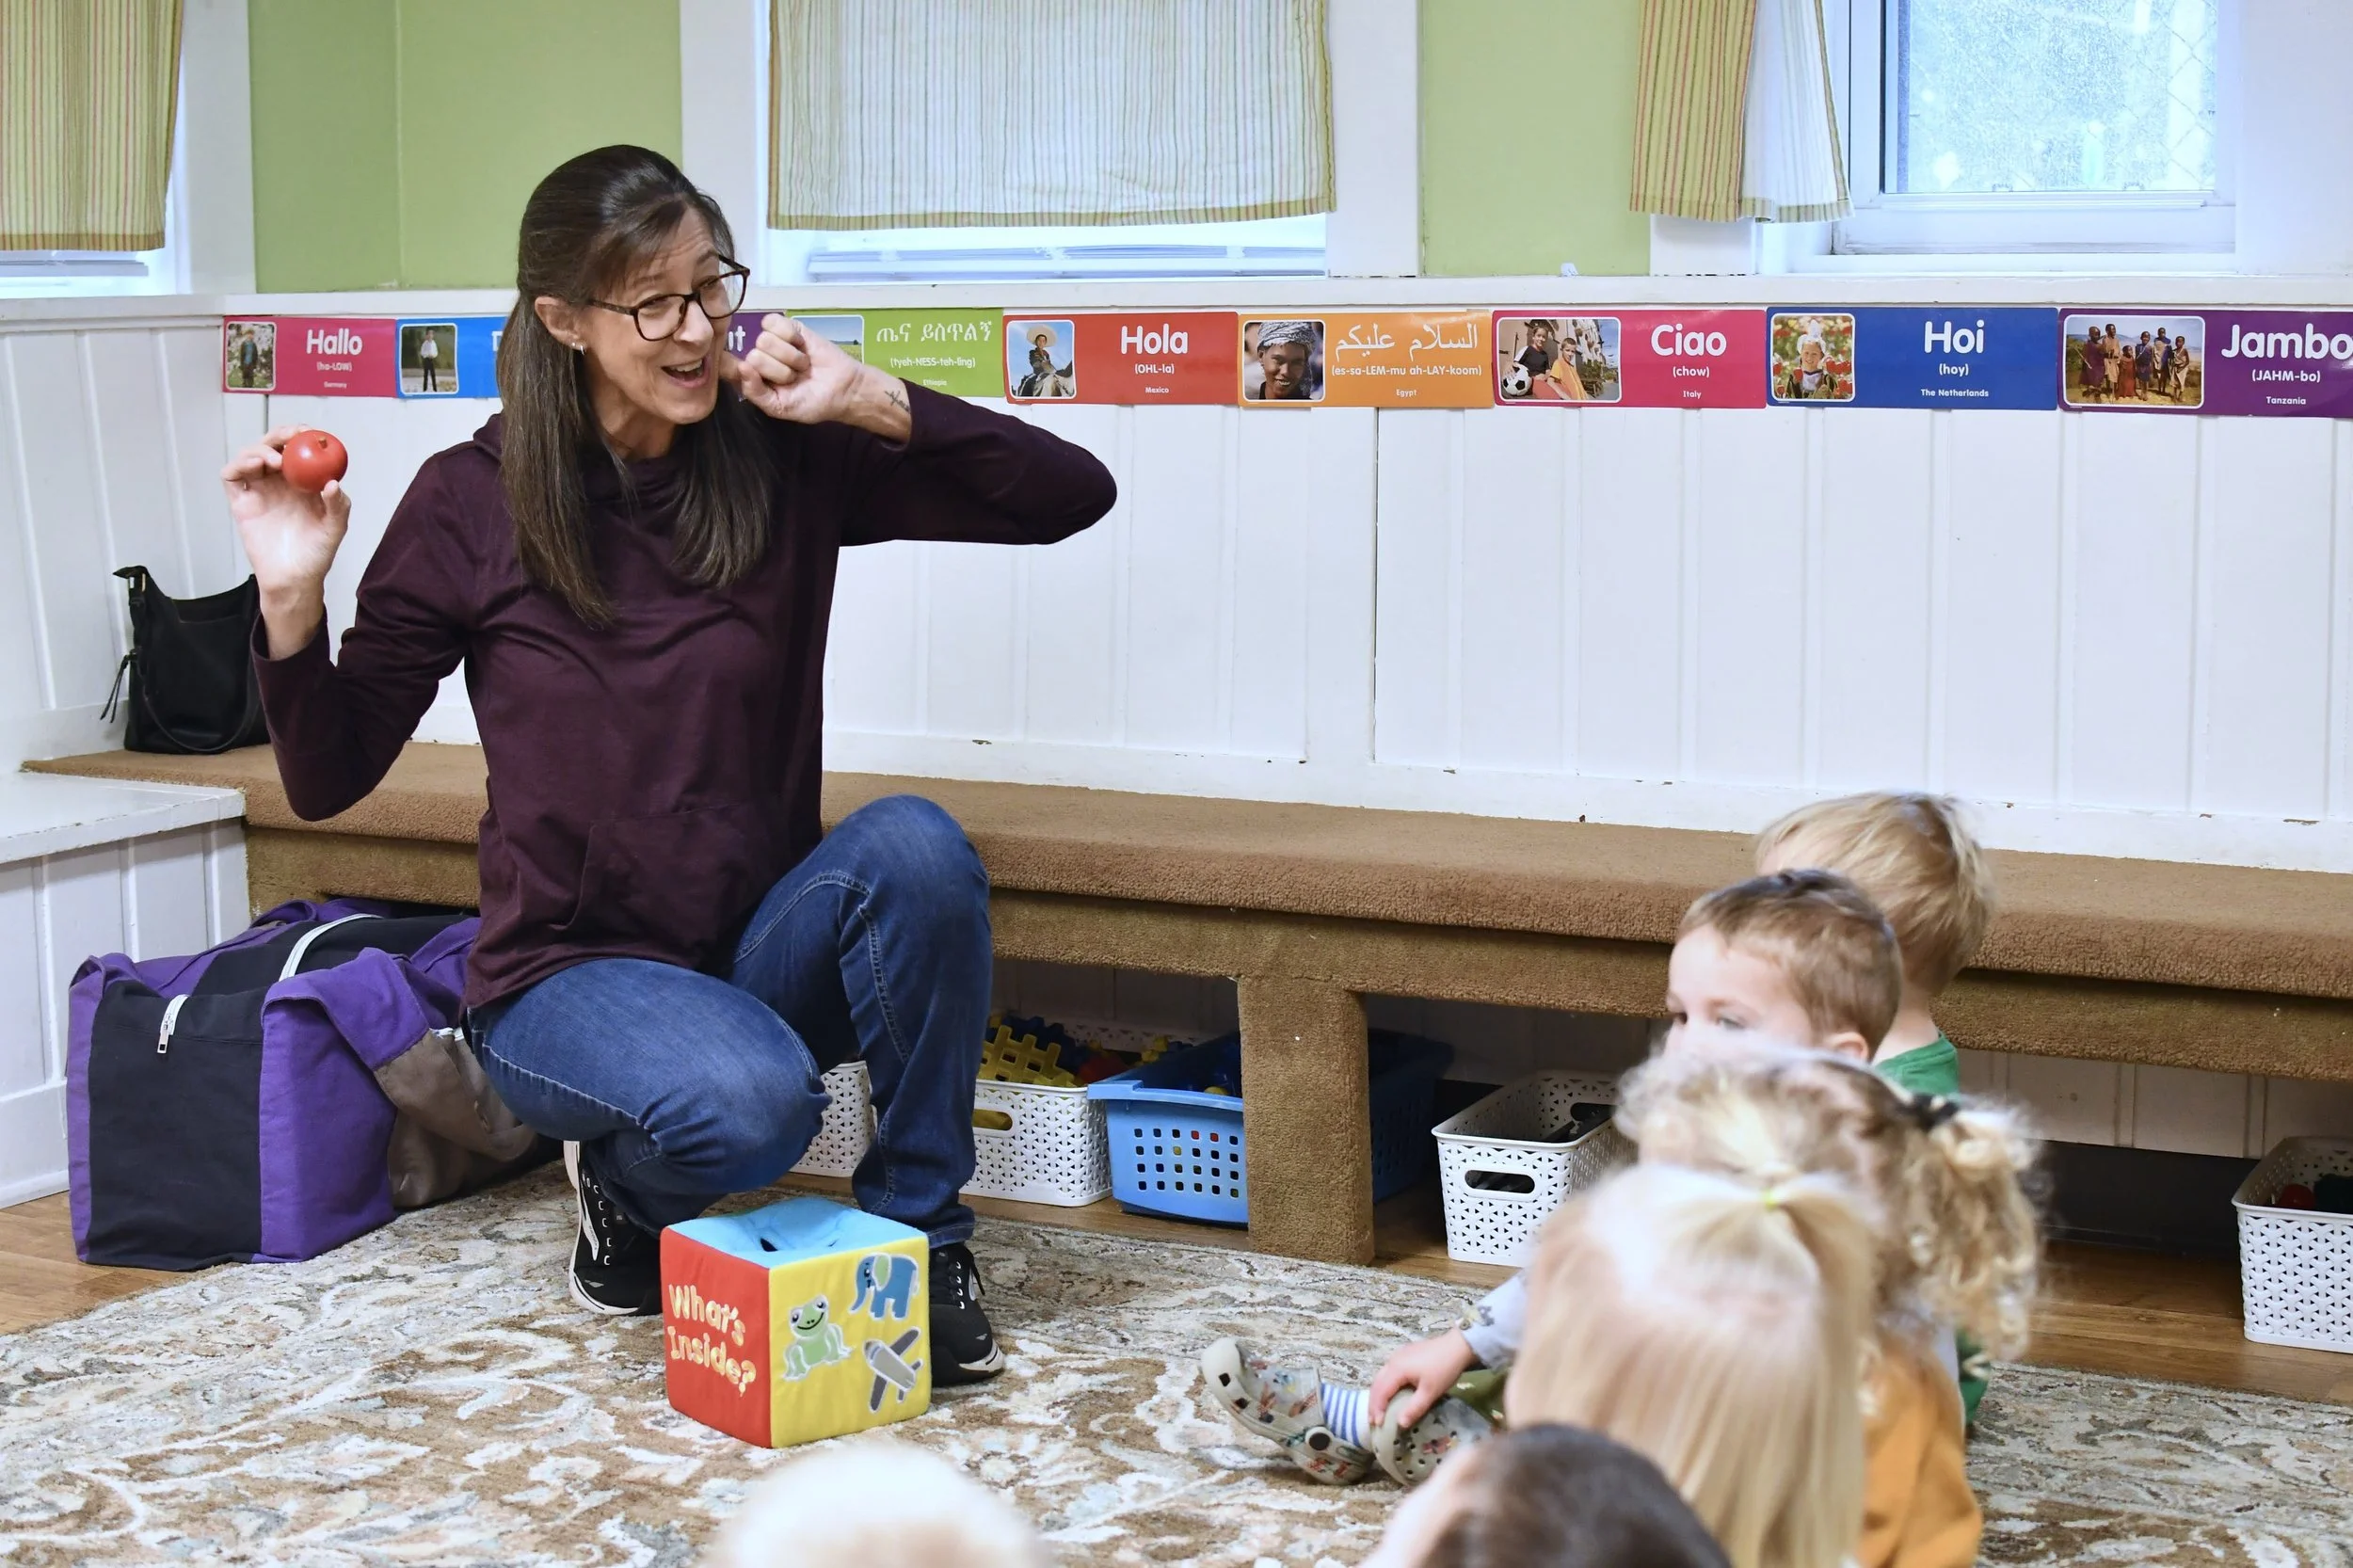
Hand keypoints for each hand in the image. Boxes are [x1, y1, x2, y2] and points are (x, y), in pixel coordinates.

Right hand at [222, 425, 348, 656]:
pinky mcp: (241, 502)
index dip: (301, 436)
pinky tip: (256, 465)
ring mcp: (258, 490)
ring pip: (250, 455)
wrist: (294, 578)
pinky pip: (232, 475)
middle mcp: (279, 482)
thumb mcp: (335, 528)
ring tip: (277, 459)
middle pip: (272, 446)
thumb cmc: (316, 554)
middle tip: (292, 436)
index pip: (298, 450)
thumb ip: (338, 505)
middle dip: (280, 435)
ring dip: (260, 449)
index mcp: (302, 482)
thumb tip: (333, 483)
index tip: (311, 432)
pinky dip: (239, 464)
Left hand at [725, 312, 910, 437]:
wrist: (843, 389)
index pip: (731, 369)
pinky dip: (790, 336)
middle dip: (779, 371)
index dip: (744, 372)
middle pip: (753, 355)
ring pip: (764, 340)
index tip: (763, 381)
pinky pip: (773, 322)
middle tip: (795, 377)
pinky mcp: (787, 326)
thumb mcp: (779, 407)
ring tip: (802, 365)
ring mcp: (772, 340)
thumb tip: (742, 366)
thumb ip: (755, 393)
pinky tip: (801, 345)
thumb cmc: (811, 402)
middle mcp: (759, 357)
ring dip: (789, 356)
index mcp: (752, 379)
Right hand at [1367, 1329, 1479, 1431]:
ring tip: (1378, 1409)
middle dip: (1373, 1402)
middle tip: (1372, 1420)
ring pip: (1381, 1376)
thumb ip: (1414, 1408)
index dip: (1377, 1409)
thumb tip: (1399, 1424)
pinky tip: (1390, 1392)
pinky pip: (1388, 1371)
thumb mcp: (1430, 1392)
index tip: (1377, 1425)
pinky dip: (1385, 1385)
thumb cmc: (1444, 1369)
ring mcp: (1398, 1355)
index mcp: (1397, 1369)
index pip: (1381, 1392)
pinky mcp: (1405, 1353)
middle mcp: (1393, 1360)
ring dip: (1378, 1393)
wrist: (1458, 1346)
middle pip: (1377, 1383)